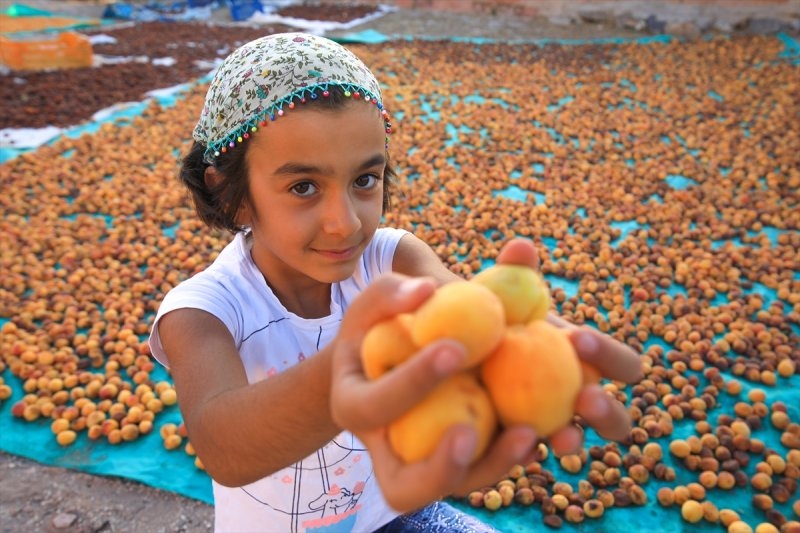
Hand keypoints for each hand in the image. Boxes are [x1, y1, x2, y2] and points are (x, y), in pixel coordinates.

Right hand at [330, 272, 537, 512]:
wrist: (394, 356)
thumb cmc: (381, 325)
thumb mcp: (374, 304)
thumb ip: (391, 292)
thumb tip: (426, 291)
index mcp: (354, 408)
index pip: (375, 405)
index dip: (412, 382)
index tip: (455, 347)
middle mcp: (387, 451)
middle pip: (406, 486)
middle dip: (440, 467)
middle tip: (471, 433)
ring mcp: (426, 462)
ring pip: (458, 485)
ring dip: (494, 465)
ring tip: (529, 433)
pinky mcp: (463, 459)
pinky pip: (491, 466)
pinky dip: (519, 450)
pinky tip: (552, 427)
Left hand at [497, 238, 642, 455]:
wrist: (441, 338)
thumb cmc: (484, 310)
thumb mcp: (496, 291)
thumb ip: (512, 271)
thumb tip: (521, 247)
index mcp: (586, 361)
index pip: (620, 365)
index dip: (610, 355)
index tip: (576, 338)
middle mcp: (575, 397)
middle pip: (613, 418)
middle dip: (607, 412)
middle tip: (583, 398)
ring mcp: (546, 424)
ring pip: (572, 442)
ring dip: (573, 441)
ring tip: (558, 439)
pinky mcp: (512, 443)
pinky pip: (523, 454)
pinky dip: (519, 453)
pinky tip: (506, 446)